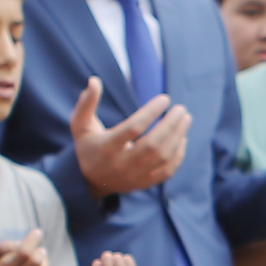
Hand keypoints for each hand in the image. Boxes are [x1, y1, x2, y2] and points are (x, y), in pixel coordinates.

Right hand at [68, 78, 190, 198]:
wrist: (89, 182)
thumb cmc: (87, 146)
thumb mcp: (80, 124)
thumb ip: (86, 103)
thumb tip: (94, 81)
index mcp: (106, 148)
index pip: (133, 128)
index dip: (151, 112)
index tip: (164, 99)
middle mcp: (121, 164)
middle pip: (153, 144)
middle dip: (170, 125)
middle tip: (181, 109)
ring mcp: (134, 176)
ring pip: (163, 158)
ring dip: (178, 137)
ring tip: (185, 119)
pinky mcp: (143, 184)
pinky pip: (167, 172)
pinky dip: (178, 155)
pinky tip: (182, 139)